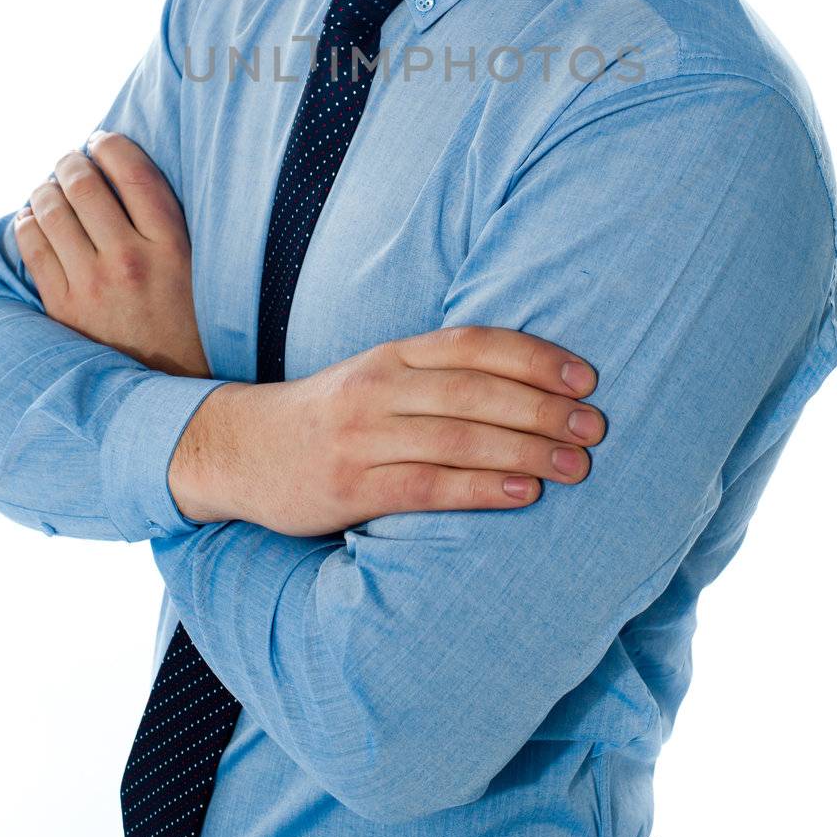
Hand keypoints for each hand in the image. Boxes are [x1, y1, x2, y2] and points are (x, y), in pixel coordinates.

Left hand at [13, 130, 210, 378]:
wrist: (172, 393)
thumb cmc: (189, 323)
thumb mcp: (198, 268)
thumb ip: (169, 223)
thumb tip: (127, 174)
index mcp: (171, 245)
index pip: (132, 171)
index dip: (111, 145)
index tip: (102, 140)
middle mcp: (129, 259)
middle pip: (83, 183)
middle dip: (70, 161)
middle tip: (71, 161)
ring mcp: (92, 285)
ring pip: (51, 210)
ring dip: (45, 188)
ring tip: (50, 188)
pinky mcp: (64, 308)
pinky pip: (32, 246)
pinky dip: (28, 222)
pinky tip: (34, 219)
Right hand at [169, 324, 606, 533]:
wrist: (239, 449)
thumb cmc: (328, 417)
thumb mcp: (375, 377)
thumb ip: (436, 376)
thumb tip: (526, 383)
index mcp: (391, 355)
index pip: (473, 343)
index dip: (533, 356)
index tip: (585, 375)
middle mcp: (378, 387)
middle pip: (475, 390)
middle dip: (544, 407)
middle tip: (596, 425)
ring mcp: (362, 437)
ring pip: (458, 437)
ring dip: (526, 449)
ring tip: (578, 465)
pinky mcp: (350, 487)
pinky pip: (427, 486)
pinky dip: (480, 488)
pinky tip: (523, 493)